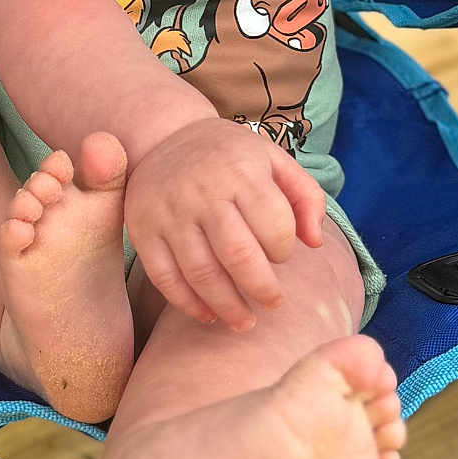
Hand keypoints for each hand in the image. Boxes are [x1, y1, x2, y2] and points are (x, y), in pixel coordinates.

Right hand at [123, 118, 325, 331]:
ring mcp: (168, 211)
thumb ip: (306, 197)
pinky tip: (207, 314)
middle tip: (273, 304)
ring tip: (244, 321)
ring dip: (227, 307)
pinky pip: (165, 278)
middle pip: (238, 256)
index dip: (284, 251)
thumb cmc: (230, 156)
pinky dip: (188, 304)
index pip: (274, 226)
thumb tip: (315, 244)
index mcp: (240, 169)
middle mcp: (202, 189)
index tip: (280, 256)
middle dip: (262, 289)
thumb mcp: (274, 159)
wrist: (163, 137)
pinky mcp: (142, 229)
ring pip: (201, 273)